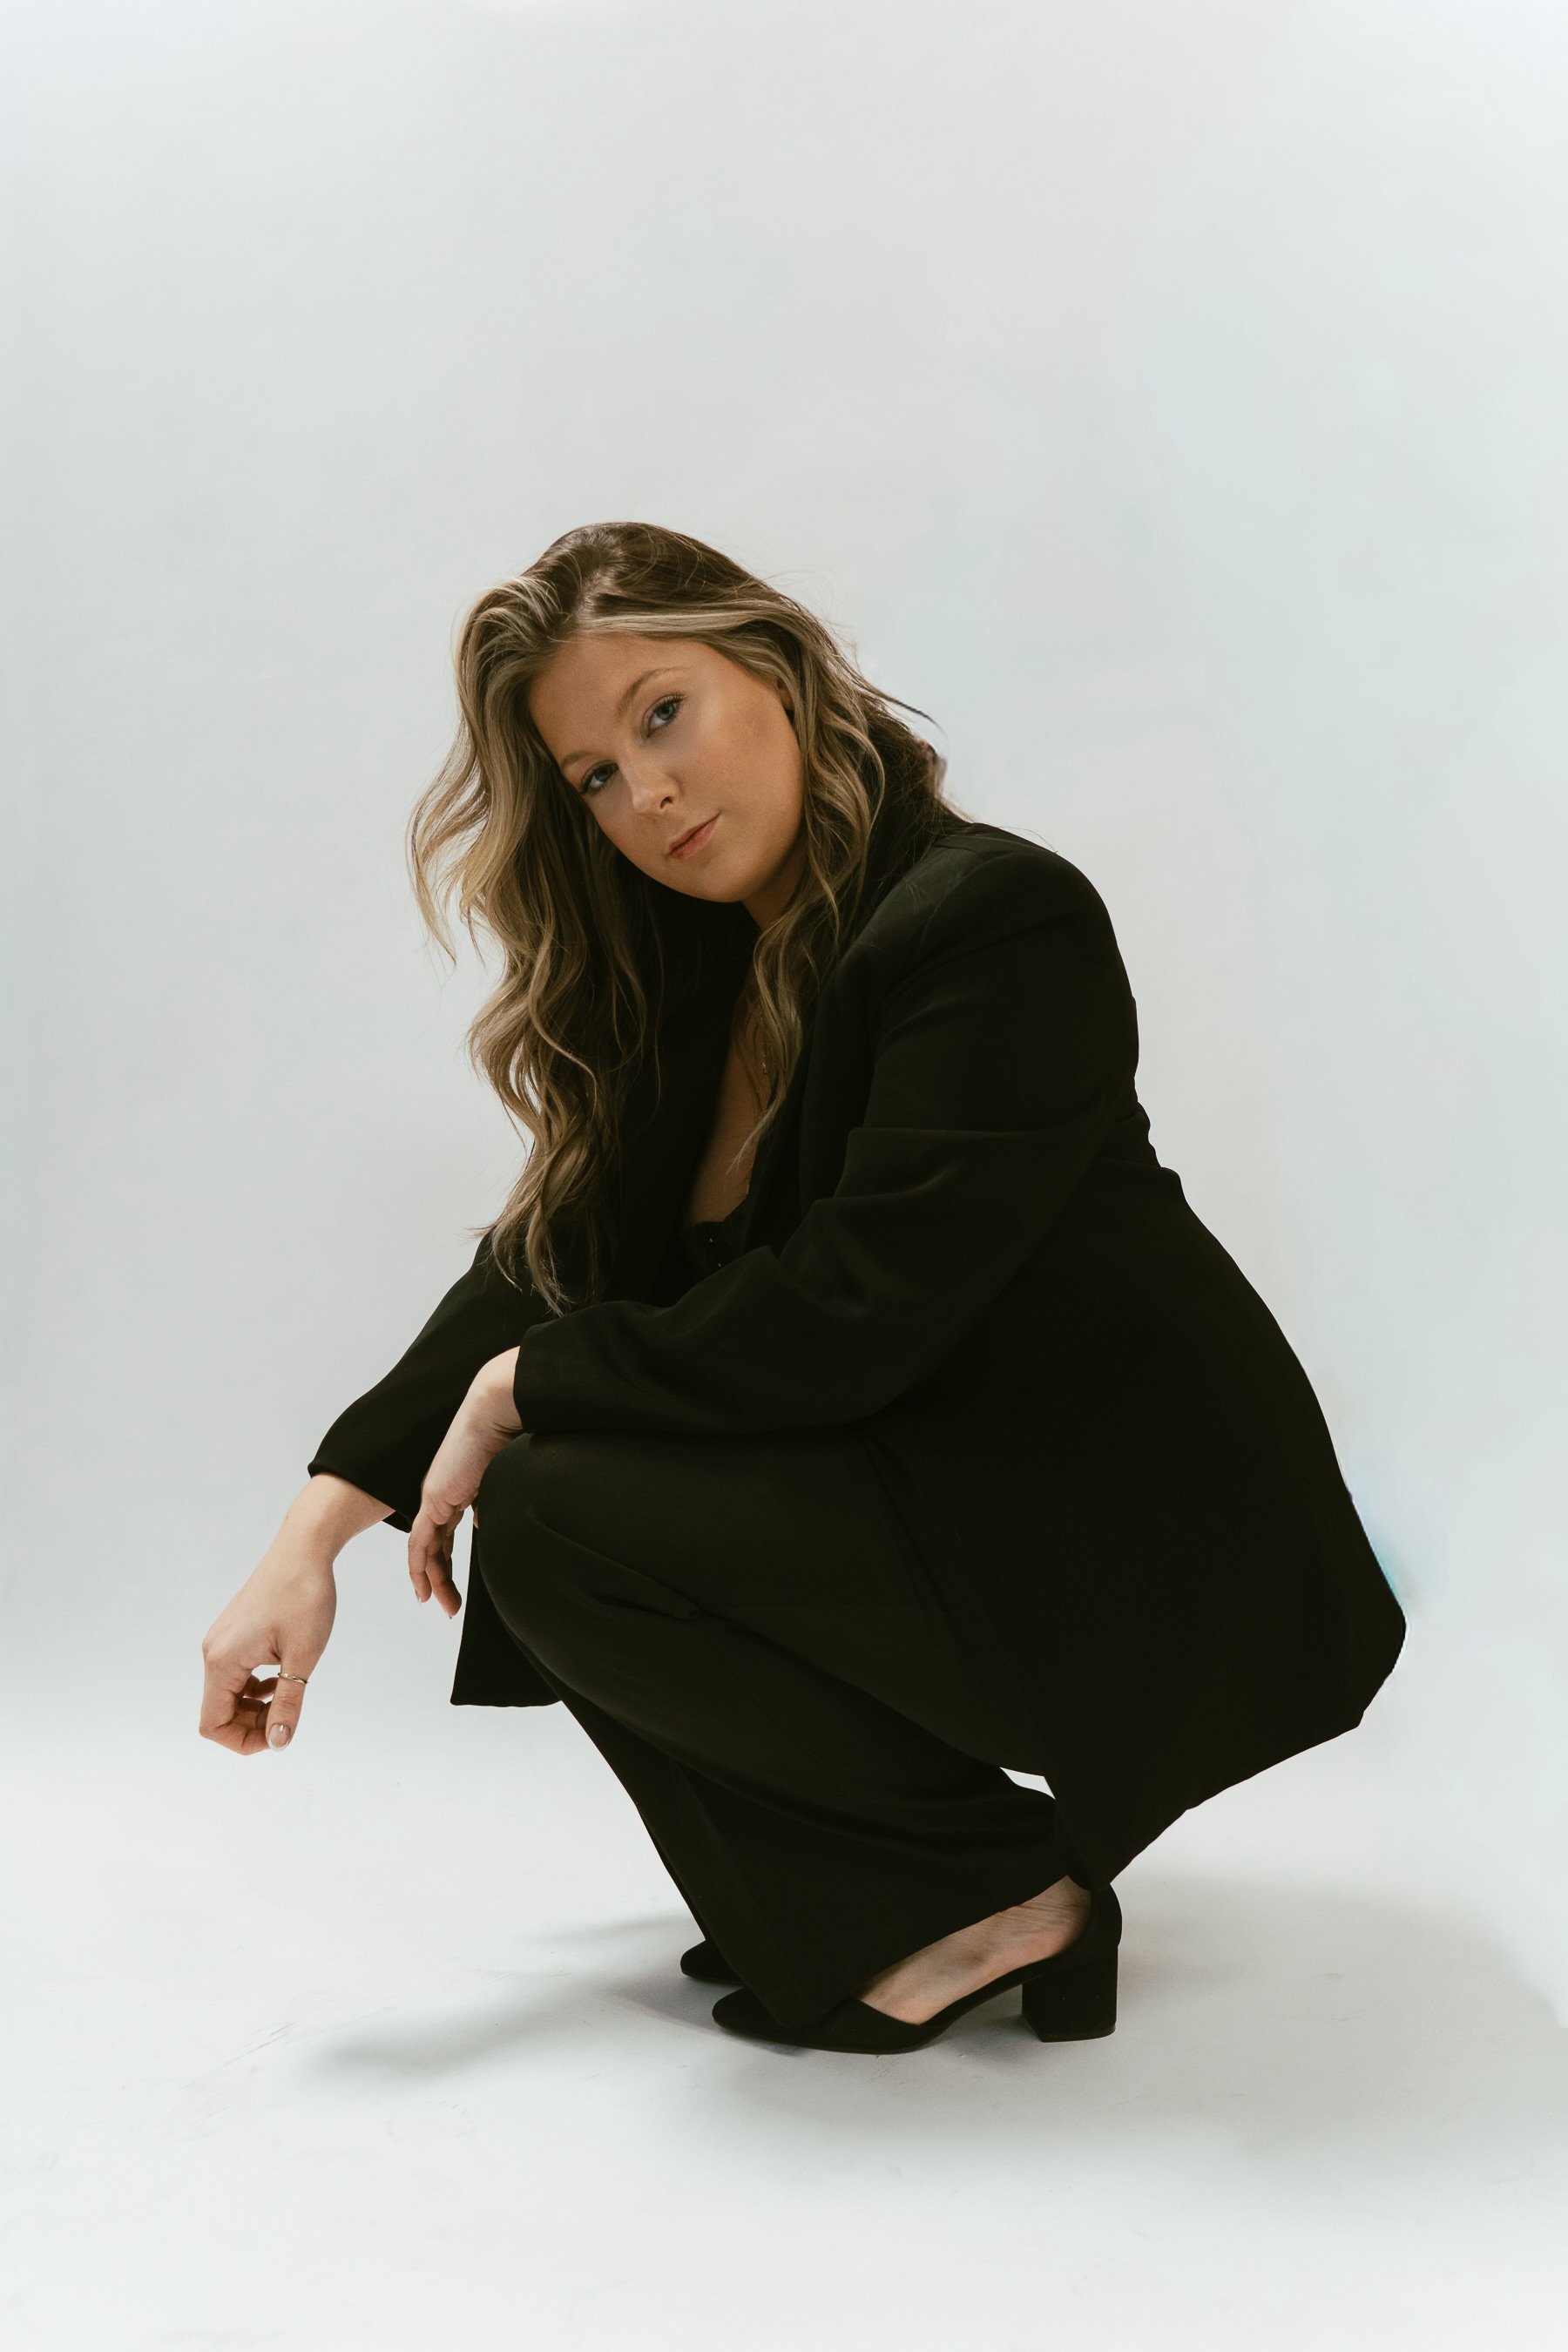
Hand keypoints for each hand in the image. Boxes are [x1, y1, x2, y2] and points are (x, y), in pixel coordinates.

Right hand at [200, 1544, 337, 1755]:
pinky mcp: (233, 1632)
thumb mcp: (303, 1656)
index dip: (243, 1741)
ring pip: (228, 1693)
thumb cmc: (304, 1597)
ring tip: (290, 1694)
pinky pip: (235, 1673)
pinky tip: (283, 1676)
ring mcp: (221, 1640)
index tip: (279, 1733)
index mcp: (223, 1660)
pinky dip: (255, 1686)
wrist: (304, 1549)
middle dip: (252, 1725)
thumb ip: (288, 1703)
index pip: (212, 1723)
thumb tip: (278, 1743)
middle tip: (290, 1716)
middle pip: (219, 1711)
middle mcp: (213, 1652)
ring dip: (256, 1706)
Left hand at [408, 1349, 521, 1616]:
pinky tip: (425, 1588)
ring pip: (426, 1549)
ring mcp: (435, 1497)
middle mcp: (441, 1494)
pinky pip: (421, 1543)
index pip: (446, 1533)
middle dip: (440, 1579)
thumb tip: (485, 1524)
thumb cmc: (508, 1436)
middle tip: (449, 1606)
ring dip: (432, 1580)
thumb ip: (491, 1503)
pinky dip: (420, 1567)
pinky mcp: (433, 1499)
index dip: (447, 1561)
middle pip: (435, 1546)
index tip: (455, 1587)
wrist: (496, 1412)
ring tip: (443, 1606)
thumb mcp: (501, 1480)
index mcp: (456, 1489)